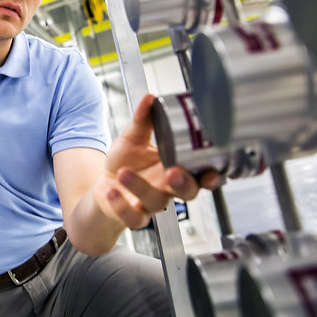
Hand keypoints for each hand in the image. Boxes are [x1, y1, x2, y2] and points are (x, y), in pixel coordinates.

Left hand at [94, 94, 221, 229]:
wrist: (103, 186)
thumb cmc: (125, 163)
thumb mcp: (134, 138)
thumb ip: (143, 120)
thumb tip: (150, 98)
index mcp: (174, 168)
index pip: (201, 175)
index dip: (212, 176)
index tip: (213, 172)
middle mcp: (167, 188)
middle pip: (188, 193)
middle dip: (184, 184)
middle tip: (172, 171)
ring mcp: (151, 204)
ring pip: (157, 202)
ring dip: (141, 187)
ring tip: (124, 172)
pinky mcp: (133, 215)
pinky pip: (133, 217)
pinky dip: (122, 206)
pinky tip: (112, 192)